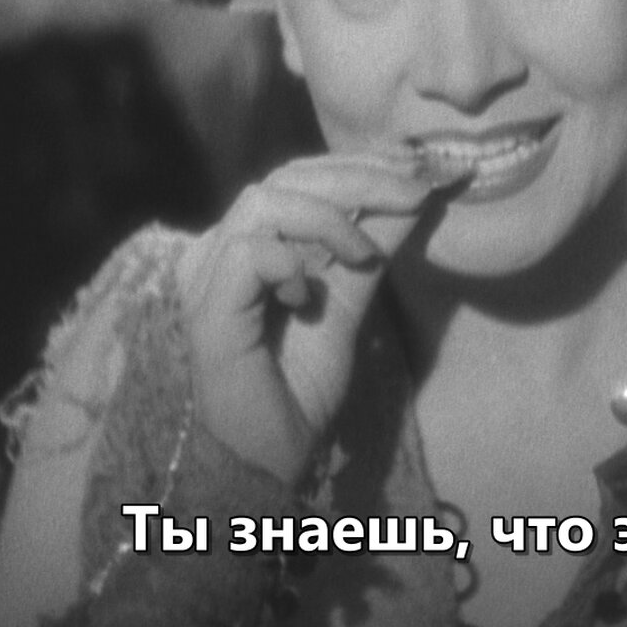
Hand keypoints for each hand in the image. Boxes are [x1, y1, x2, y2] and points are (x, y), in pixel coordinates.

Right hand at [176, 153, 434, 484]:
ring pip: (263, 201)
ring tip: (365, 255)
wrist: (271, 458)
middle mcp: (218, 249)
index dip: (360, 167)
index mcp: (248, 243)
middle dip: (359, 178)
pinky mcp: (206, 309)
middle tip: (415, 190)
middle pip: (285, 177)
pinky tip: (309, 295)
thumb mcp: (351, 302)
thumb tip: (419, 193)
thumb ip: (374, 249)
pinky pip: (247, 253)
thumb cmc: (300, 386)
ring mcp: (205, 276)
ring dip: (328, 217)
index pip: (299, 177)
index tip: (420, 173)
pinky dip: (289, 261)